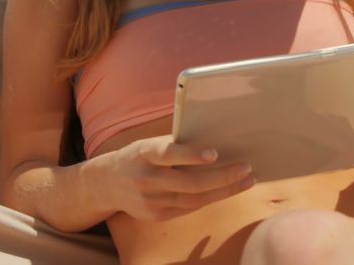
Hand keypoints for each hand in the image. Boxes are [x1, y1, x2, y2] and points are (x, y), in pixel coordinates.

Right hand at [94, 136, 254, 221]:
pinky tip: (228, 190)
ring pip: (194, 199)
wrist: (107, 183)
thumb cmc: (140, 156)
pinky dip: (210, 198)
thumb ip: (177, 144)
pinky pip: (189, 208)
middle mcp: (146, 179)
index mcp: (144, 153)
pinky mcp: (156, 215)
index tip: (214, 154)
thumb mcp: (151, 143)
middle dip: (222, 177)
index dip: (191, 155)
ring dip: (224, 190)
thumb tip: (217, 138)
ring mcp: (151, 201)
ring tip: (246, 180)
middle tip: (246, 168)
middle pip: (189, 183)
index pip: (169, 155)